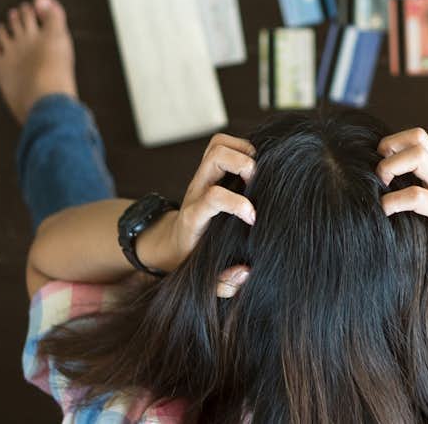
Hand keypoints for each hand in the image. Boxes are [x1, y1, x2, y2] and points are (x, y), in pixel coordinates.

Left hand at [166, 133, 256, 297]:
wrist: (168, 244)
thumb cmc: (190, 260)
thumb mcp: (201, 281)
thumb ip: (223, 283)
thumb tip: (246, 271)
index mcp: (193, 218)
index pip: (212, 198)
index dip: (237, 204)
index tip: (253, 218)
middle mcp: (195, 191)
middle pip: (214, 157)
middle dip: (243, 164)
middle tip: (259, 183)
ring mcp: (201, 177)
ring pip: (218, 144)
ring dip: (243, 150)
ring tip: (258, 171)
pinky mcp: (208, 170)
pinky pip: (222, 144)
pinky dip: (242, 148)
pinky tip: (254, 168)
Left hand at [375, 127, 427, 266]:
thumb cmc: (427, 224)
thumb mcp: (414, 196)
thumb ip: (401, 180)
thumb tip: (363, 169)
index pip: (417, 136)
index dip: (392, 143)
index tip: (379, 165)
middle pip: (417, 141)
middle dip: (389, 155)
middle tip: (378, 179)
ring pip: (419, 158)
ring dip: (390, 169)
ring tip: (381, 191)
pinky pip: (417, 196)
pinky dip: (394, 200)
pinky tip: (385, 211)